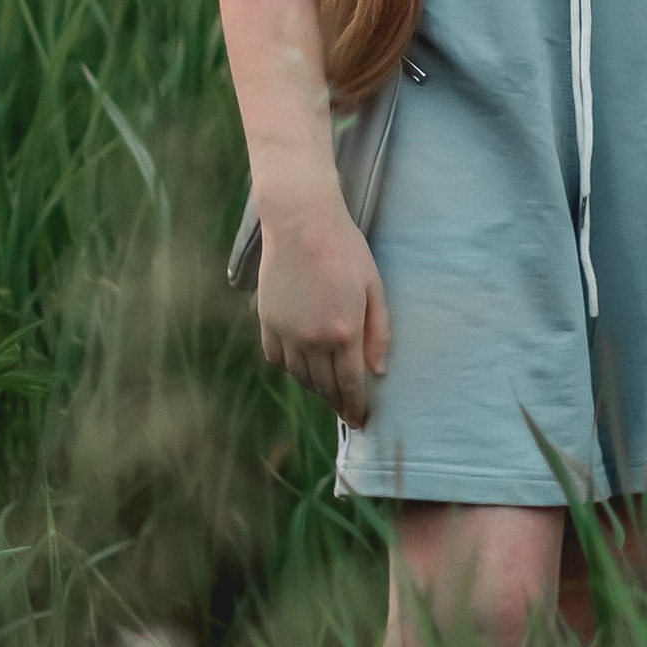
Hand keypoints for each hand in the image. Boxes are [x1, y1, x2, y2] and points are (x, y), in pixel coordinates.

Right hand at [256, 190, 390, 424]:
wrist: (302, 223)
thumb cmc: (346, 251)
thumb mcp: (374, 288)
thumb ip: (379, 332)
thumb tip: (379, 371)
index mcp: (344, 332)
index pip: (350, 384)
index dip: (355, 407)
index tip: (360, 422)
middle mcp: (312, 339)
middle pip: (324, 386)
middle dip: (337, 402)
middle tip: (346, 413)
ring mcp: (286, 332)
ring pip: (300, 376)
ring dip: (315, 388)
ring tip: (327, 391)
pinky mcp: (267, 322)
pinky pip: (277, 359)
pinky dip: (291, 368)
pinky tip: (301, 366)